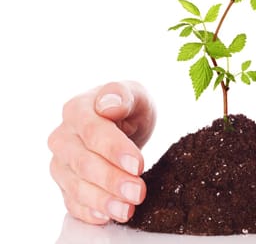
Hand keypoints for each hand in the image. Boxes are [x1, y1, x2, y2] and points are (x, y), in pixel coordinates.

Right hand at [48, 81, 156, 223]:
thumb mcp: (134, 94)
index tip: (137, 164)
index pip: (92, 131)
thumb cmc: (129, 106)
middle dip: (112, 180)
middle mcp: (64, 137)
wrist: (123, 123)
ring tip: (127, 209)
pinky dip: (89, 211)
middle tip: (138, 192)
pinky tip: (107, 216)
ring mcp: (62, 162)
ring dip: (103, 200)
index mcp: (77, 109)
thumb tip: (108, 104)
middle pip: (83, 163)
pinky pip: (72, 202)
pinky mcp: (66, 183)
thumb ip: (121, 94)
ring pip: (76, 186)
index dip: (113, 149)